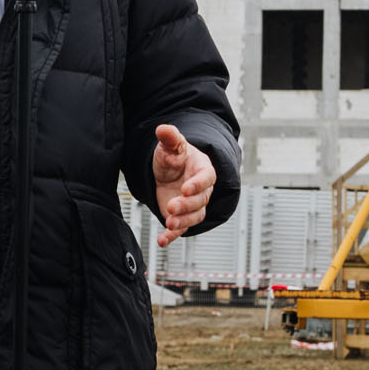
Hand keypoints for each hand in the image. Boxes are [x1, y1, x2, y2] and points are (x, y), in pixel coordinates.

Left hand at [150, 124, 216, 246]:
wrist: (169, 171)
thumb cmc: (174, 157)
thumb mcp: (170, 146)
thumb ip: (170, 138)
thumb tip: (163, 128)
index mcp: (203, 170)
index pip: (206, 178)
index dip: (198, 184)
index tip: (186, 188)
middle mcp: (202, 190)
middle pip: (201, 200)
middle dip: (187, 205)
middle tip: (171, 206)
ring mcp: (193, 204)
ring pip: (195, 216)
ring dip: (183, 222)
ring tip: (169, 224)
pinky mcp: (182, 216)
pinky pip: (181, 228)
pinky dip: (172, 236)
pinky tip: (162, 241)